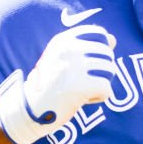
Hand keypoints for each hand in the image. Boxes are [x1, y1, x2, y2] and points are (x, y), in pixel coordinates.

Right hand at [0, 24, 116, 143]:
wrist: (29, 110)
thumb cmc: (50, 84)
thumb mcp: (64, 60)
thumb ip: (88, 47)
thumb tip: (113, 39)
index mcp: (63, 40)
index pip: (99, 33)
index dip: (101, 50)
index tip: (88, 64)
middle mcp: (69, 49)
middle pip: (107, 54)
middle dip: (102, 70)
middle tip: (83, 82)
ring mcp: (75, 66)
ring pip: (110, 70)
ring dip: (100, 83)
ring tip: (82, 90)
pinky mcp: (80, 86)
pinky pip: (107, 89)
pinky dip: (99, 97)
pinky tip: (83, 99)